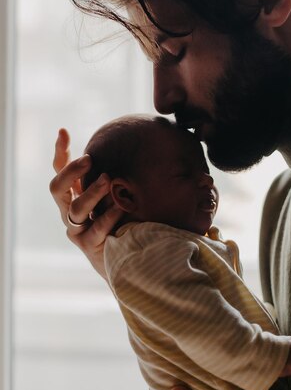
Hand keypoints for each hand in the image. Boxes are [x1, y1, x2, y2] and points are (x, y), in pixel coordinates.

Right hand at [49, 128, 122, 278]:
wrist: (125, 259)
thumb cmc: (122, 218)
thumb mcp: (117, 191)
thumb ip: (118, 172)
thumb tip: (135, 140)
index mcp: (74, 194)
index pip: (60, 170)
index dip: (59, 151)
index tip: (63, 131)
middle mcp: (70, 210)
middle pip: (57, 188)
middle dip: (71, 171)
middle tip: (90, 159)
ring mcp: (77, 229)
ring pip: (75, 209)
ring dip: (91, 192)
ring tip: (107, 179)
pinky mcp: (90, 246)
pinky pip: (96, 229)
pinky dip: (108, 216)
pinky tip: (120, 207)